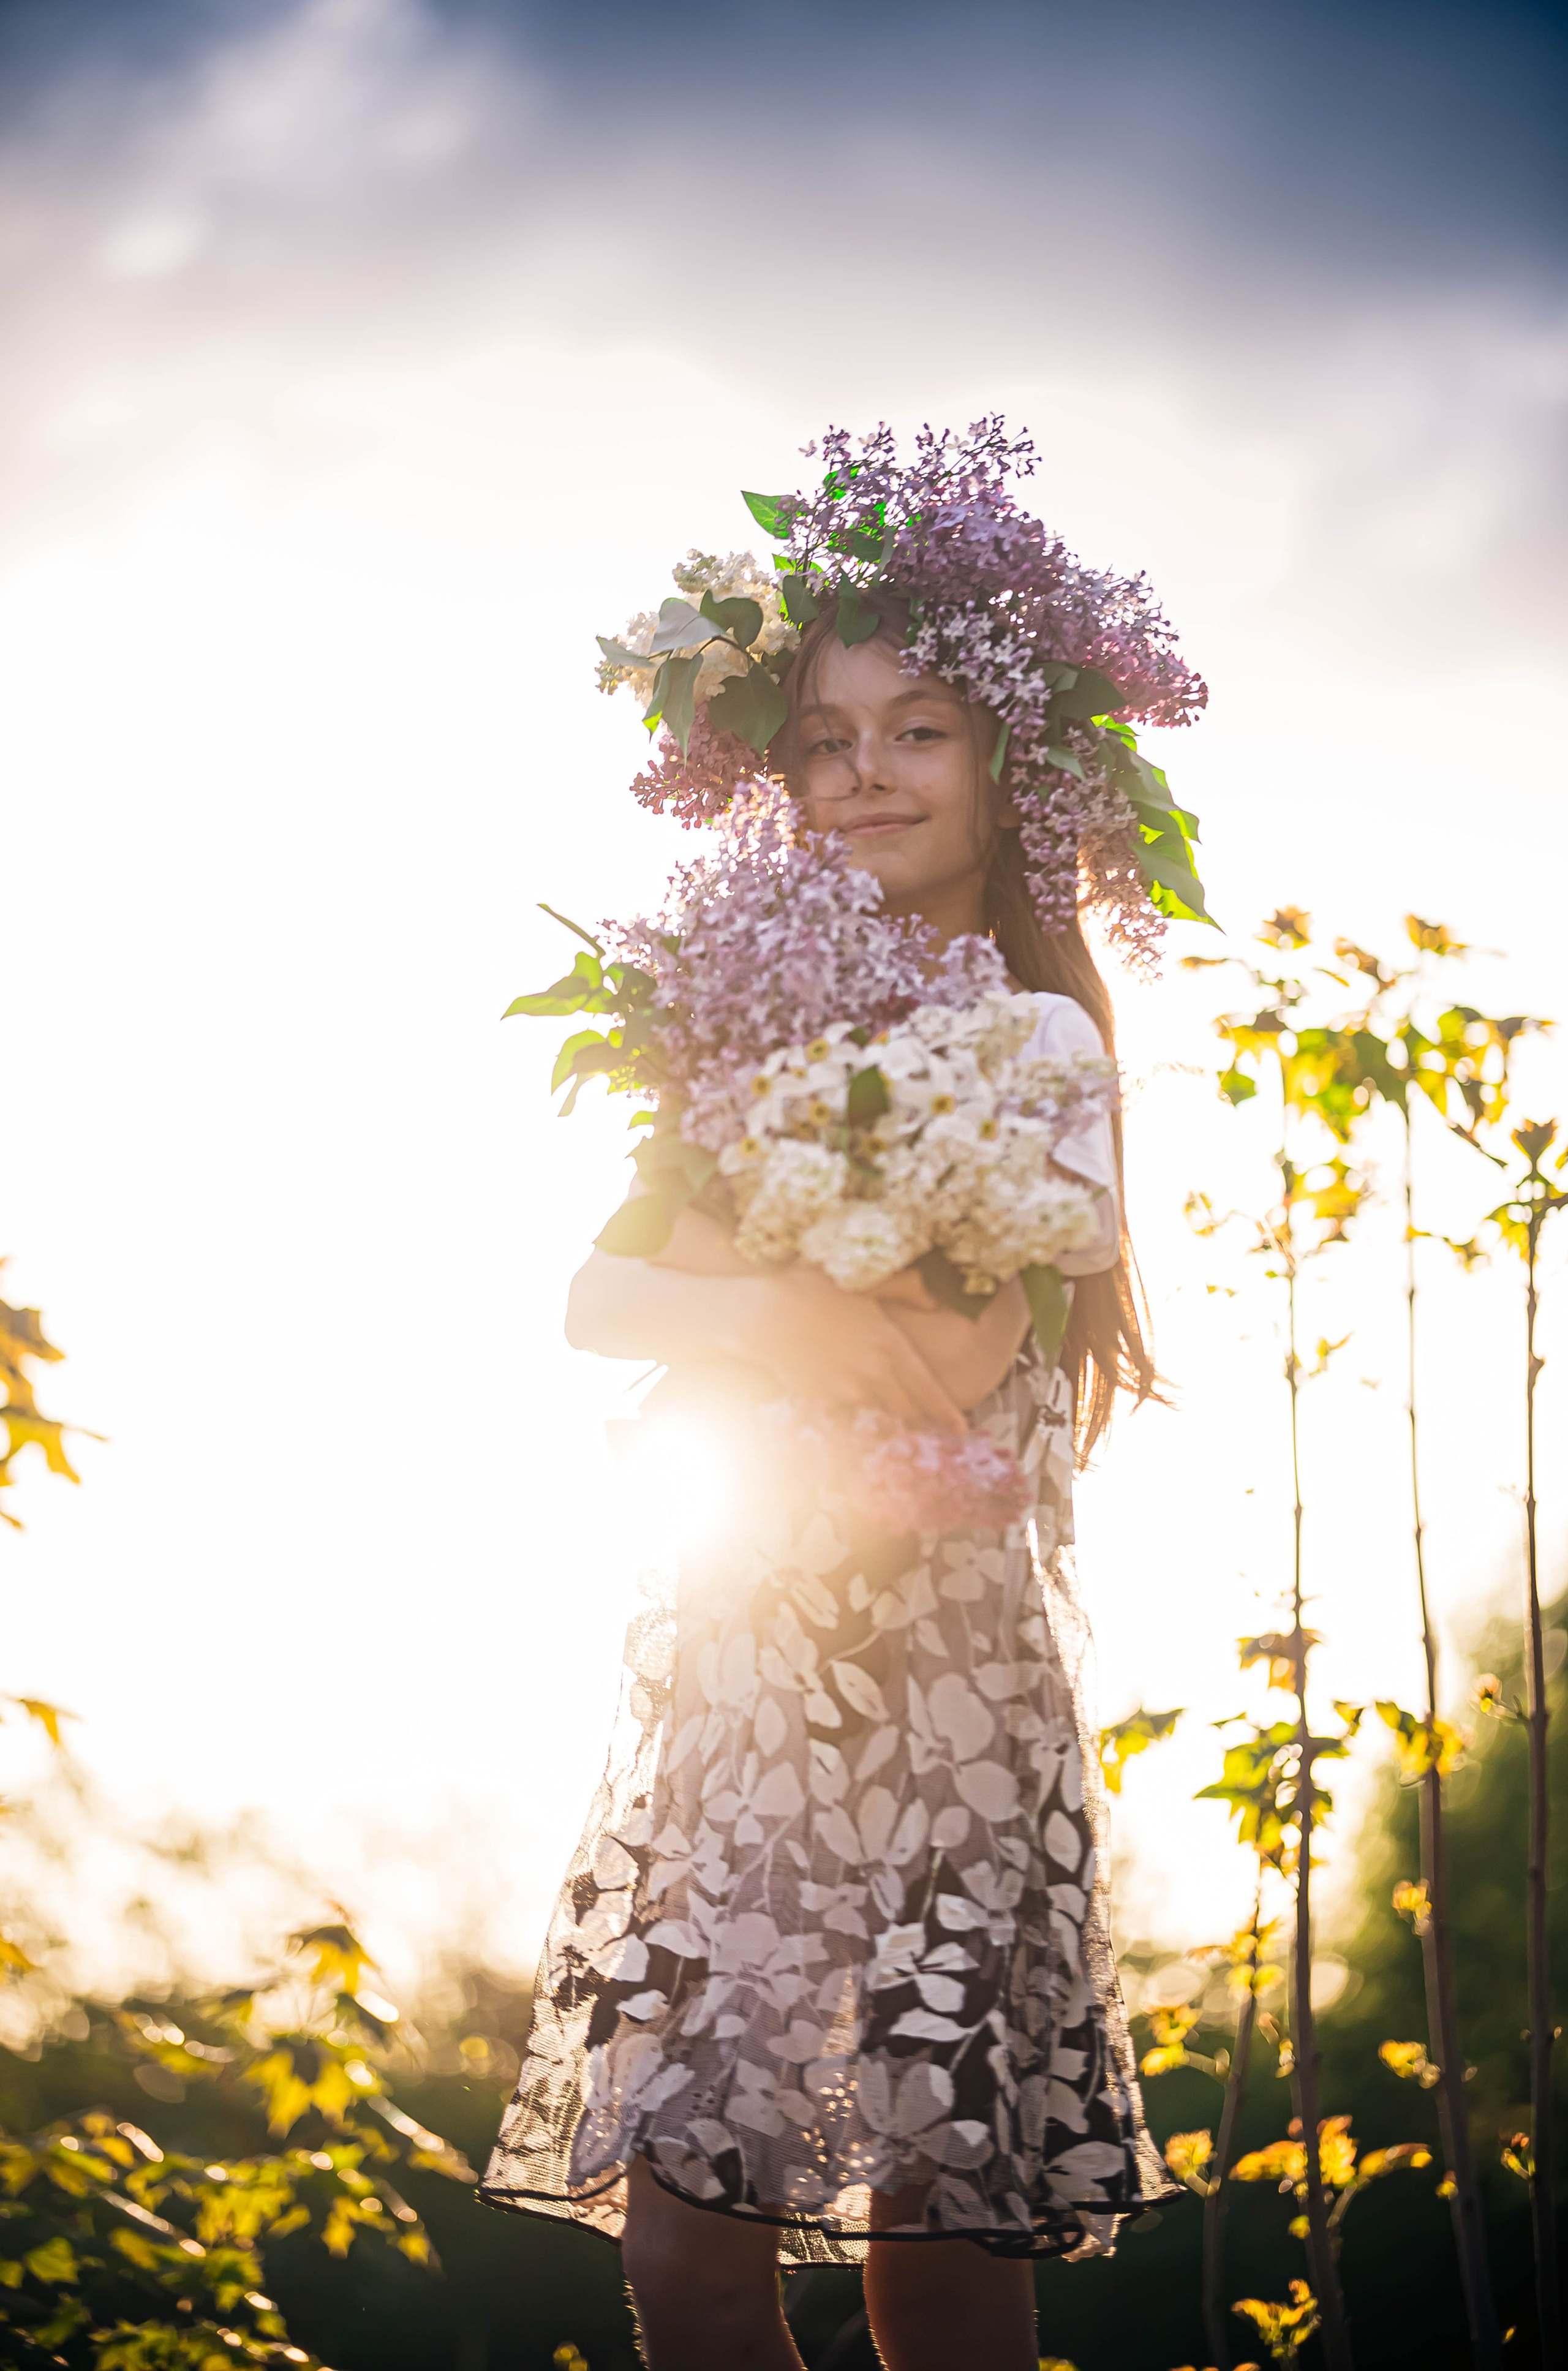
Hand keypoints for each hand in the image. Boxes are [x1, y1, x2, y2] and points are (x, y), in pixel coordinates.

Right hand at [738, 1266, 966, 1433]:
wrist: (761, 1313)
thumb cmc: (812, 1289)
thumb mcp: (863, 1281)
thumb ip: (903, 1288)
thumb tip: (932, 1299)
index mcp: (888, 1344)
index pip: (926, 1387)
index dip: (946, 1412)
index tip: (961, 1428)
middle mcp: (872, 1373)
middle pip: (904, 1406)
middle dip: (916, 1412)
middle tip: (924, 1414)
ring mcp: (845, 1390)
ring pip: (875, 1406)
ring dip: (882, 1403)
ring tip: (873, 1384)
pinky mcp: (821, 1398)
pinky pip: (845, 1403)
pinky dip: (850, 1396)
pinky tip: (837, 1373)